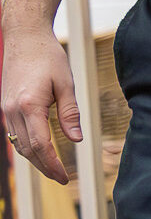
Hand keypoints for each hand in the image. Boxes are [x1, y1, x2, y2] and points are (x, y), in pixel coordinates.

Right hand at [0, 24, 81, 185]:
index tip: (65, 177)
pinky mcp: (6, 106)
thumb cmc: (48, 57)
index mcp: (29, 106)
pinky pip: (14, 133)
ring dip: (34, 159)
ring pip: (18, 144)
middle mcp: (12, 111)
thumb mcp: (66, 83)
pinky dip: (26, 146)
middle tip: (62, 179)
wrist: (24, 38)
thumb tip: (76, 140)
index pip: (40, 145)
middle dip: (44, 167)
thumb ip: (70, 113)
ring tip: (53, 170)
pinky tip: (39, 151)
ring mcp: (6, 109)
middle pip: (27, 149)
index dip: (52, 164)